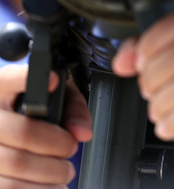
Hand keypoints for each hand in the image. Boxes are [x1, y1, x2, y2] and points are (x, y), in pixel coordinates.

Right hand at [0, 65, 92, 187]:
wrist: (13, 139)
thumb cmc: (37, 116)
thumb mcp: (55, 99)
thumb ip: (73, 107)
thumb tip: (82, 133)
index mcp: (2, 91)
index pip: (8, 79)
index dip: (26, 78)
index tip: (53, 80)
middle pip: (23, 132)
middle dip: (58, 144)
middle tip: (70, 148)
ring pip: (17, 164)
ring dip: (51, 172)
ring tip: (64, 171)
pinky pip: (10, 187)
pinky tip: (53, 185)